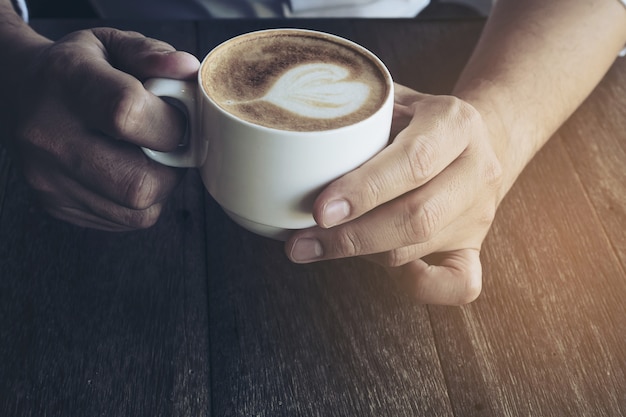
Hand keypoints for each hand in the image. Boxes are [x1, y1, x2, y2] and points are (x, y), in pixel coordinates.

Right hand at [4, 28, 198, 230]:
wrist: (21, 91)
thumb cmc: (77, 69)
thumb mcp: (113, 44)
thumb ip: (153, 55)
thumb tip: (188, 69)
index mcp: (67, 82)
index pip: (128, 113)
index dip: (169, 122)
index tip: (175, 116)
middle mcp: (49, 136)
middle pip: (138, 182)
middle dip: (171, 167)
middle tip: (166, 144)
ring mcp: (49, 178)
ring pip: (137, 210)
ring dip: (159, 187)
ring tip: (146, 157)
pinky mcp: (56, 205)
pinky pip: (124, 220)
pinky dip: (140, 201)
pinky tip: (127, 171)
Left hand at [286, 83, 503, 304]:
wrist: (478, 137)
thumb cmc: (418, 121)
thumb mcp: (393, 102)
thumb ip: (356, 120)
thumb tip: (297, 147)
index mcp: (455, 124)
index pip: (415, 161)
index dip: (365, 190)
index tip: (321, 211)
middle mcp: (476, 170)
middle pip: (418, 216)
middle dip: (353, 236)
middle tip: (303, 242)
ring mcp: (479, 213)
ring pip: (420, 247)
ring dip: (362, 254)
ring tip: (316, 247)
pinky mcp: (475, 245)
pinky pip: (460, 284)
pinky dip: (422, 287)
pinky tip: (386, 271)